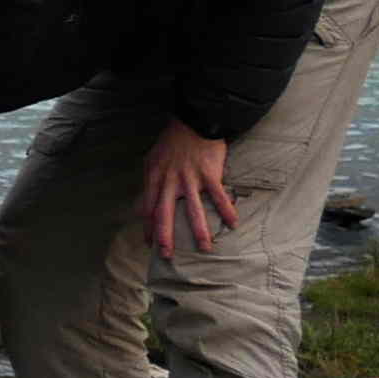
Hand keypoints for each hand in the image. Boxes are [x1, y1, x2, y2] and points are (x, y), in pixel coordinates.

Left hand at [137, 120, 240, 256]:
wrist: (193, 122)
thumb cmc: (172, 142)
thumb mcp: (152, 160)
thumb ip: (150, 182)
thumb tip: (144, 203)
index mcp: (154, 178)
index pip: (148, 208)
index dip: (148, 227)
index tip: (149, 244)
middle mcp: (170, 181)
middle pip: (165, 214)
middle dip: (165, 237)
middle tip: (167, 255)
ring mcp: (190, 179)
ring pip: (194, 210)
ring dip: (199, 231)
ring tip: (204, 248)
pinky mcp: (209, 174)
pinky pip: (218, 196)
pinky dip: (227, 210)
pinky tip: (233, 224)